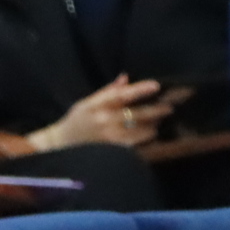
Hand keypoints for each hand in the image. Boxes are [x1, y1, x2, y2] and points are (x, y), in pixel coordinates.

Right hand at [30, 74, 173, 152]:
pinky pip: (132, 145)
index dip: (140, 90)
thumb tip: (126, 78)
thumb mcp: (87, 102)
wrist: (60, 145)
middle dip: (155, 111)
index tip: (156, 86)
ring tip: (158, 124)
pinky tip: (148, 137)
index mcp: (97, 106)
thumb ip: (107, 92)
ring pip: (137, 132)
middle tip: (169, 108)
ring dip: (151, 127)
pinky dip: (142, 141)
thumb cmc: (75, 121)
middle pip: (135, 114)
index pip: (121, 95)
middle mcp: (103, 121)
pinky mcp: (110, 151)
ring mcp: (108, 138)